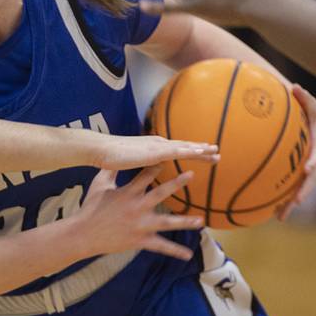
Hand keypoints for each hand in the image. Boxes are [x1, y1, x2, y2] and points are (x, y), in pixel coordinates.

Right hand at [75, 167, 202, 260]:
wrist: (83, 233)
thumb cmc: (90, 207)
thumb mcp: (99, 185)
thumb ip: (109, 171)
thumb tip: (113, 158)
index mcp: (128, 192)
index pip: (145, 175)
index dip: (157, 165)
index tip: (170, 157)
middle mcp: (137, 207)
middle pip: (160, 193)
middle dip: (176, 183)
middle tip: (191, 174)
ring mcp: (140, 225)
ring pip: (167, 222)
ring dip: (184, 221)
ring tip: (200, 220)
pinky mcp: (140, 240)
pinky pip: (160, 246)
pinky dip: (174, 251)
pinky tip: (187, 255)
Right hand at [94, 134, 218, 169]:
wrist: (100, 151)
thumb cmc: (107, 160)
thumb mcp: (121, 166)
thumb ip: (129, 166)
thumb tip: (131, 169)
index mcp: (149, 149)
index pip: (173, 150)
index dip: (188, 150)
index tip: (201, 152)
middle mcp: (156, 146)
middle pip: (183, 147)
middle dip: (200, 149)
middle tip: (216, 151)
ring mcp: (156, 148)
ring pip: (184, 148)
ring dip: (201, 150)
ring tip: (216, 152)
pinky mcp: (154, 152)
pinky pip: (178, 151)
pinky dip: (190, 151)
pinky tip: (202, 152)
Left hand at [277, 84, 315, 219]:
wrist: (301, 116)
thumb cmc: (301, 105)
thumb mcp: (305, 99)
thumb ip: (302, 96)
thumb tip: (295, 87)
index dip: (314, 161)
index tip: (307, 169)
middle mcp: (314, 157)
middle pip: (311, 177)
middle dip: (304, 190)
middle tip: (296, 201)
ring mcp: (304, 166)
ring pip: (299, 187)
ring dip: (290, 202)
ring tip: (280, 217)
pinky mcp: (293, 172)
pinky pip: (286, 186)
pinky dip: (278, 199)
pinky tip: (266, 212)